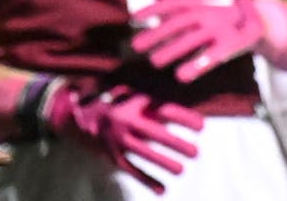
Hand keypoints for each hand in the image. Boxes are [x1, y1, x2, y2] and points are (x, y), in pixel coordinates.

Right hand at [41, 79, 203, 194]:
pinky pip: (132, 170)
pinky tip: (163, 190)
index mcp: (135, 103)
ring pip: (143, 154)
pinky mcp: (114, 156)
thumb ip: (160, 104)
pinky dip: (147, 180)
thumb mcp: (139, 96)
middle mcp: (125, 122)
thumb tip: (191, 115)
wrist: (84, 114)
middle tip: (196, 152)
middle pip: (155, 133)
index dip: (184, 118)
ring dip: (163, 164)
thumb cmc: (123, 102)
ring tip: (182, 170)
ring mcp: (118, 141)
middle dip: (176, 144)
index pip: (164, 110)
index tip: (202, 126)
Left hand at [129, 0, 265, 83]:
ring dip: (174, 49)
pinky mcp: (233, 43)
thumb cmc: (215, 9)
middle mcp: (208, 11)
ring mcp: (220, 27)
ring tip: (154, 62)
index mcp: (197, 1)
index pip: (173, 3)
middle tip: (135, 46)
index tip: (133, 19)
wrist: (258, 19)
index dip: (153, 9)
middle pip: (180, 21)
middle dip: (158, 33)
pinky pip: (215, 55)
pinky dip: (199, 64)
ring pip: (195, 38)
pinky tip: (182, 76)